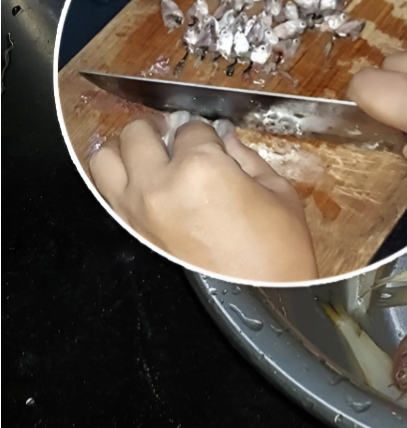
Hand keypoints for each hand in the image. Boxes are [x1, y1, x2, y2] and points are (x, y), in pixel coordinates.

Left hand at [88, 115, 317, 281]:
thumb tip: (226, 138)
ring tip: (151, 155)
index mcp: (202, 169)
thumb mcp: (277, 192)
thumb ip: (245, 156)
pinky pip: (106, 192)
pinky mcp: (133, 233)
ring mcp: (138, 211)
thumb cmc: (279, 254)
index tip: (213, 137)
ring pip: (106, 158)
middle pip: (138, 133)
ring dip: (127, 150)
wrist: (263, 299)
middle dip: (160, 130)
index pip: (191, 128)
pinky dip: (120, 180)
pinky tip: (145, 181)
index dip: (206, 130)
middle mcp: (160, 186)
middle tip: (177, 137)